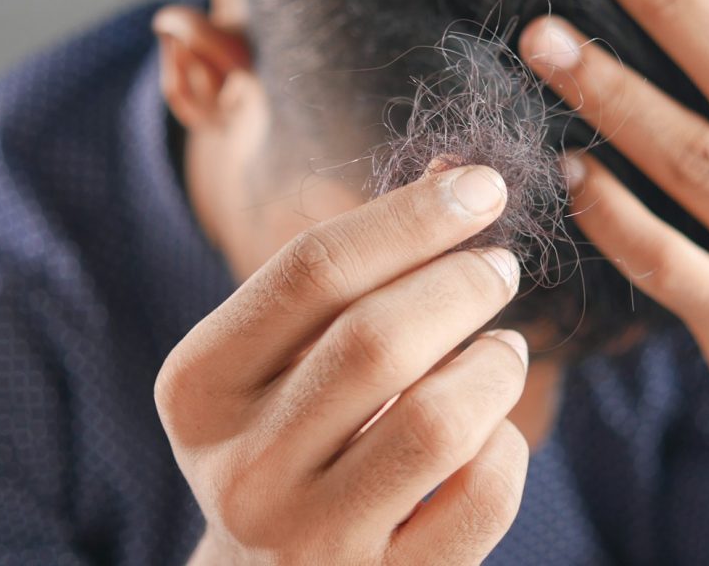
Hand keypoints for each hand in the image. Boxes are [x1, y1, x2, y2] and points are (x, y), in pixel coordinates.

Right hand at [155, 166, 529, 564]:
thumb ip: (350, 274)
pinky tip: (493, 434)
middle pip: (378, 339)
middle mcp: (242, 467)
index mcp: (200, 387)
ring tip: (503, 350)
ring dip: (495, 366)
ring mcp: (310, 539)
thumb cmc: (289, 437)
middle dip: (462, 283)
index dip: (411, 217)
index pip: (311, 270)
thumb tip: (460, 179)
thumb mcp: (280, 359)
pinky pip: (482, 497)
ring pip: (440, 421)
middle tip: (499, 267)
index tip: (482, 187)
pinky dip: (508, 447)